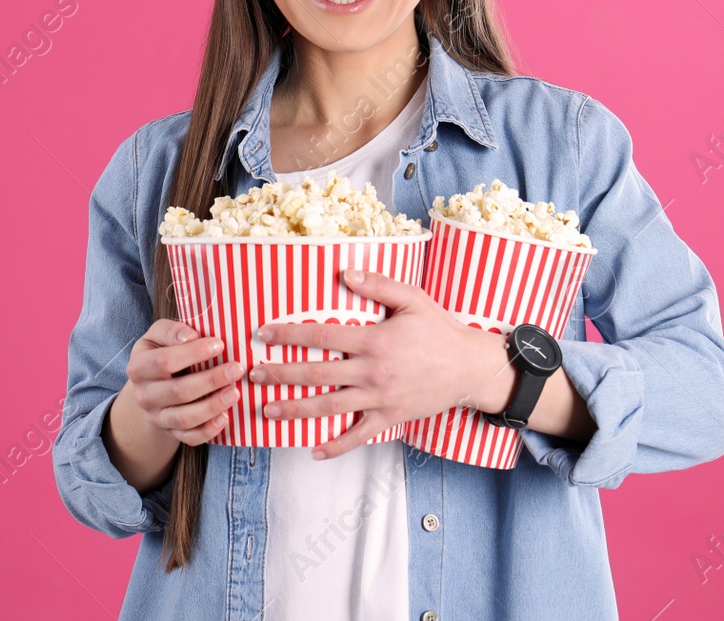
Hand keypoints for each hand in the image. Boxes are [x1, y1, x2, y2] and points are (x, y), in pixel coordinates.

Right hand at [118, 318, 245, 446]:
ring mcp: (156, 417)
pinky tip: (225, 417)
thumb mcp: (158, 335)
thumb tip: (191, 336)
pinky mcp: (170, 432)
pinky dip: (208, 430)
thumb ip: (171, 331)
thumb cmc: (161, 351)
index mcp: (139, 367)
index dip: (193, 353)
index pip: (164, 361)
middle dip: (210, 380)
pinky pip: (189, 437)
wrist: (151, 385)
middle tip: (236, 369)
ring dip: (212, 406)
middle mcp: (144, 395)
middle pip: (178, 391)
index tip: (219, 344)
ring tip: (235, 392)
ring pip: (184, 418)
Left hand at [248, 269, 517, 459]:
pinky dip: (335, 445)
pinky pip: (358, 435)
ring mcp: (379, 398)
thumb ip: (378, 285)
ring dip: (295, 409)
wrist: (469, 368)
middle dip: (281, 374)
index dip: (289, 334)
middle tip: (254, 375)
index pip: (321, 335)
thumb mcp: (413, 299)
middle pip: (316, 374)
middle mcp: (372, 371)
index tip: (263, 333)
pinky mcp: (389, 418)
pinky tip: (314, 450)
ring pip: (329, 407)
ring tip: (268, 410)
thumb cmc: (440, 330)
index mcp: (374, 340)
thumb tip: (344, 273)